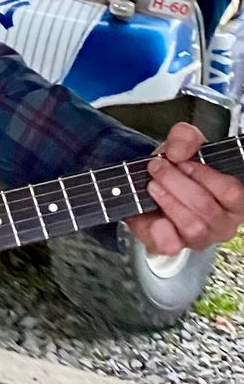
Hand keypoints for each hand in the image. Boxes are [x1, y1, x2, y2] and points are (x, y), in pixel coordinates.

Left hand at [125, 122, 243, 254]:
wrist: (149, 186)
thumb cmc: (178, 170)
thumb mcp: (183, 145)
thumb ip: (185, 138)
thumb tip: (178, 152)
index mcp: (234, 199)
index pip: (231, 192)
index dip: (203, 175)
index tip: (181, 161)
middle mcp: (224, 222)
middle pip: (206, 208)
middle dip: (176, 183)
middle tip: (158, 168)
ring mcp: (202, 238)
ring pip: (192, 226)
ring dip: (168, 200)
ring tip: (153, 185)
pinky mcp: (176, 246)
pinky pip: (171, 244)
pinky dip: (158, 229)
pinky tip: (153, 215)